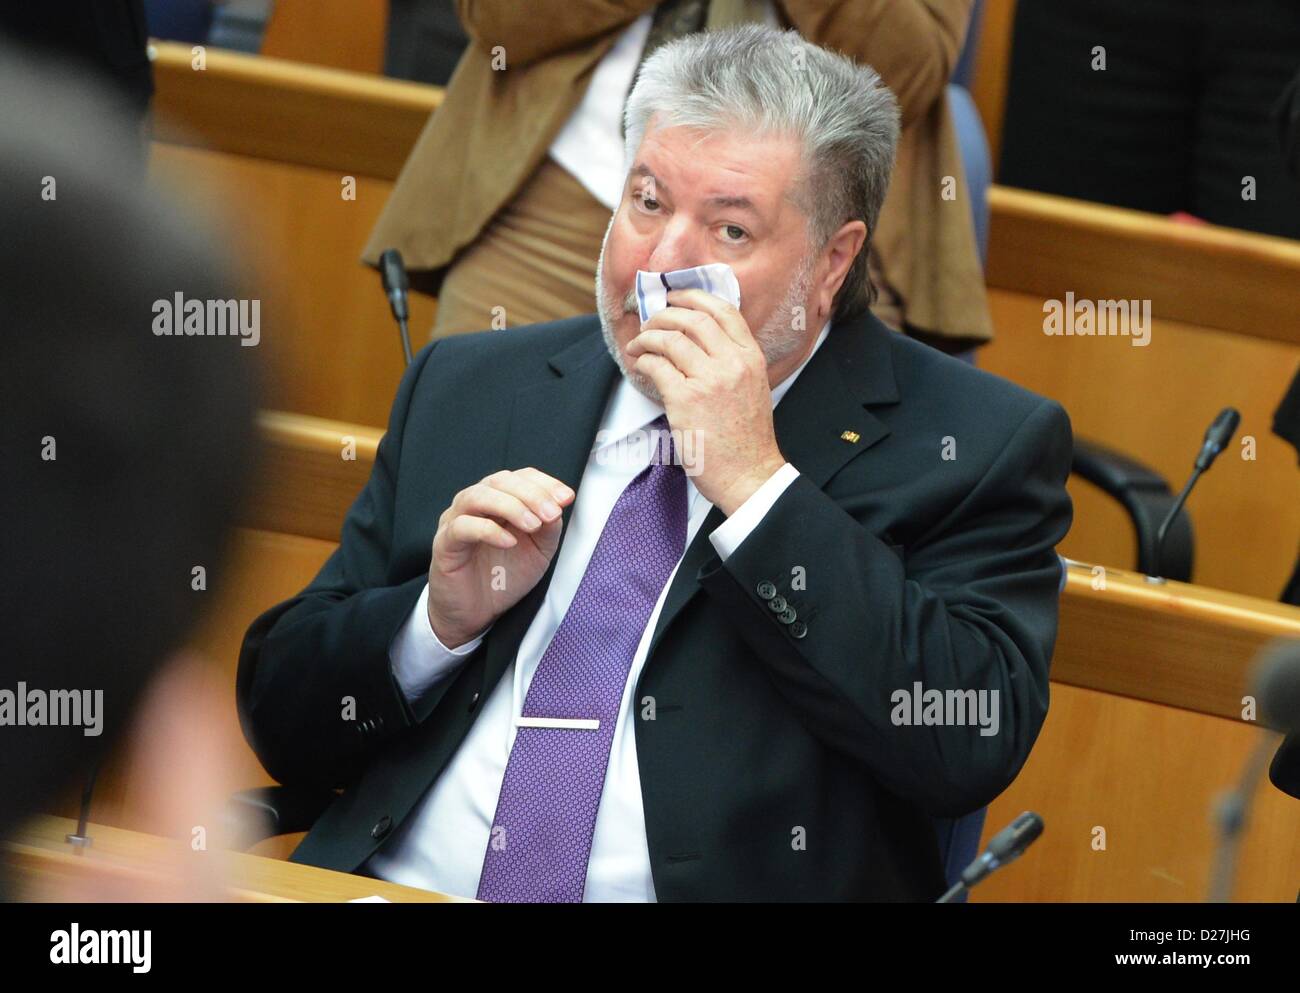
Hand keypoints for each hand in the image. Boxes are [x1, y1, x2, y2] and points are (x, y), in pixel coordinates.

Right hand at [428, 468, 574, 647]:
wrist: (475, 614)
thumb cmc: (503, 577)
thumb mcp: (538, 550)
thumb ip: (549, 526)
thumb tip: (559, 504)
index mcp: (498, 501)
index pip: (519, 477)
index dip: (544, 483)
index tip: (566, 497)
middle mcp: (474, 505)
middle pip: (499, 481)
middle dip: (531, 494)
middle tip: (552, 513)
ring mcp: (455, 521)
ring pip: (477, 496)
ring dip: (510, 507)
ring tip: (533, 525)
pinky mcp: (444, 544)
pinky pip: (462, 527)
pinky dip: (488, 530)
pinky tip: (509, 541)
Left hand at [626, 288, 786, 514]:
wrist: (749, 475)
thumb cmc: (747, 439)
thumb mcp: (753, 388)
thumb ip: (733, 362)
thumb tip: (699, 341)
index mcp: (751, 357)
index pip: (724, 310)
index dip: (694, 297)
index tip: (675, 297)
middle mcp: (733, 363)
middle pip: (692, 318)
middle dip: (664, 314)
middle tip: (649, 322)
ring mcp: (709, 379)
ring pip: (670, 338)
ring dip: (647, 337)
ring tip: (637, 345)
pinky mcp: (686, 399)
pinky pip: (656, 365)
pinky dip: (643, 360)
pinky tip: (639, 365)